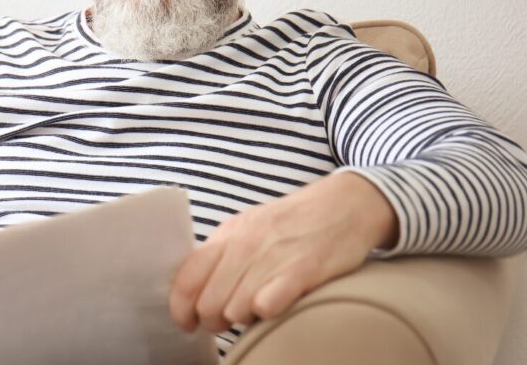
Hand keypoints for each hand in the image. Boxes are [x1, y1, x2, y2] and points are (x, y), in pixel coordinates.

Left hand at [169, 172, 396, 332]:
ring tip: (258, 308)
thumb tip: (195, 292)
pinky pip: (266, 304)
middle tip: (231, 319)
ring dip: (244, 320)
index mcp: (227, 234)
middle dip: (215, 321)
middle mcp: (244, 244)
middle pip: (208, 303)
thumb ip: (222, 256)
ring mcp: (272, 256)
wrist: (345, 204)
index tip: (188, 323)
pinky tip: (275, 306)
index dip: (181, 308)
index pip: (187, 278)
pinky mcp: (302, 270)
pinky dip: (266, 313)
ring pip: (234, 310)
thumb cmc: (293, 224)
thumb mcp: (249, 229)